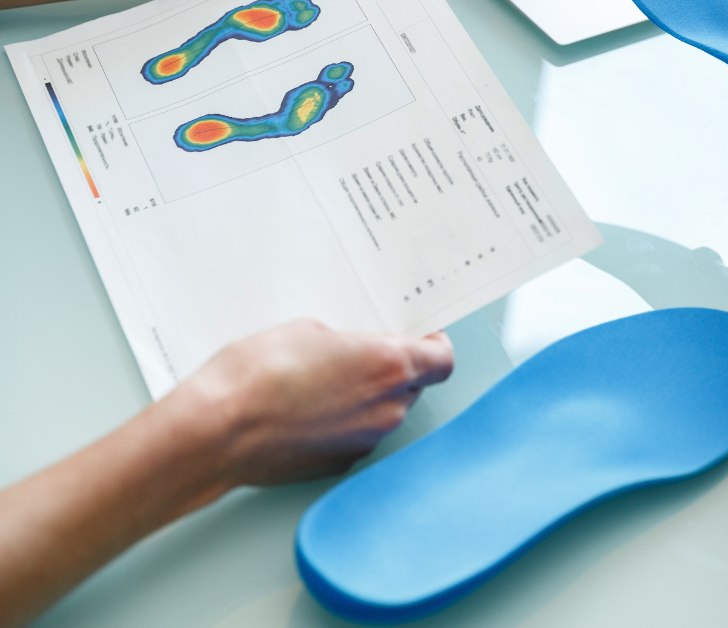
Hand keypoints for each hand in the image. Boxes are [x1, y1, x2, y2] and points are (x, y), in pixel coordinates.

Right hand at [177, 320, 454, 487]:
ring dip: (368, 397)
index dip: (434, 346)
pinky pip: (355, 436)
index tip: (420, 335)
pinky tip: (309, 409)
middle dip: (396, 370)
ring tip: (326, 380)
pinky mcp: (339, 464)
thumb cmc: (258, 375)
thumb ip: (350, 343)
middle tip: (363, 353)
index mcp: (390, 367)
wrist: (216, 431)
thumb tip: (354, 352)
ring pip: (384, 413)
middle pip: (414, 386)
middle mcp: (387, 409)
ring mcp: (364, 441)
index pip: (442, 360)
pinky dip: (343, 423)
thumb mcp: (311, 330)